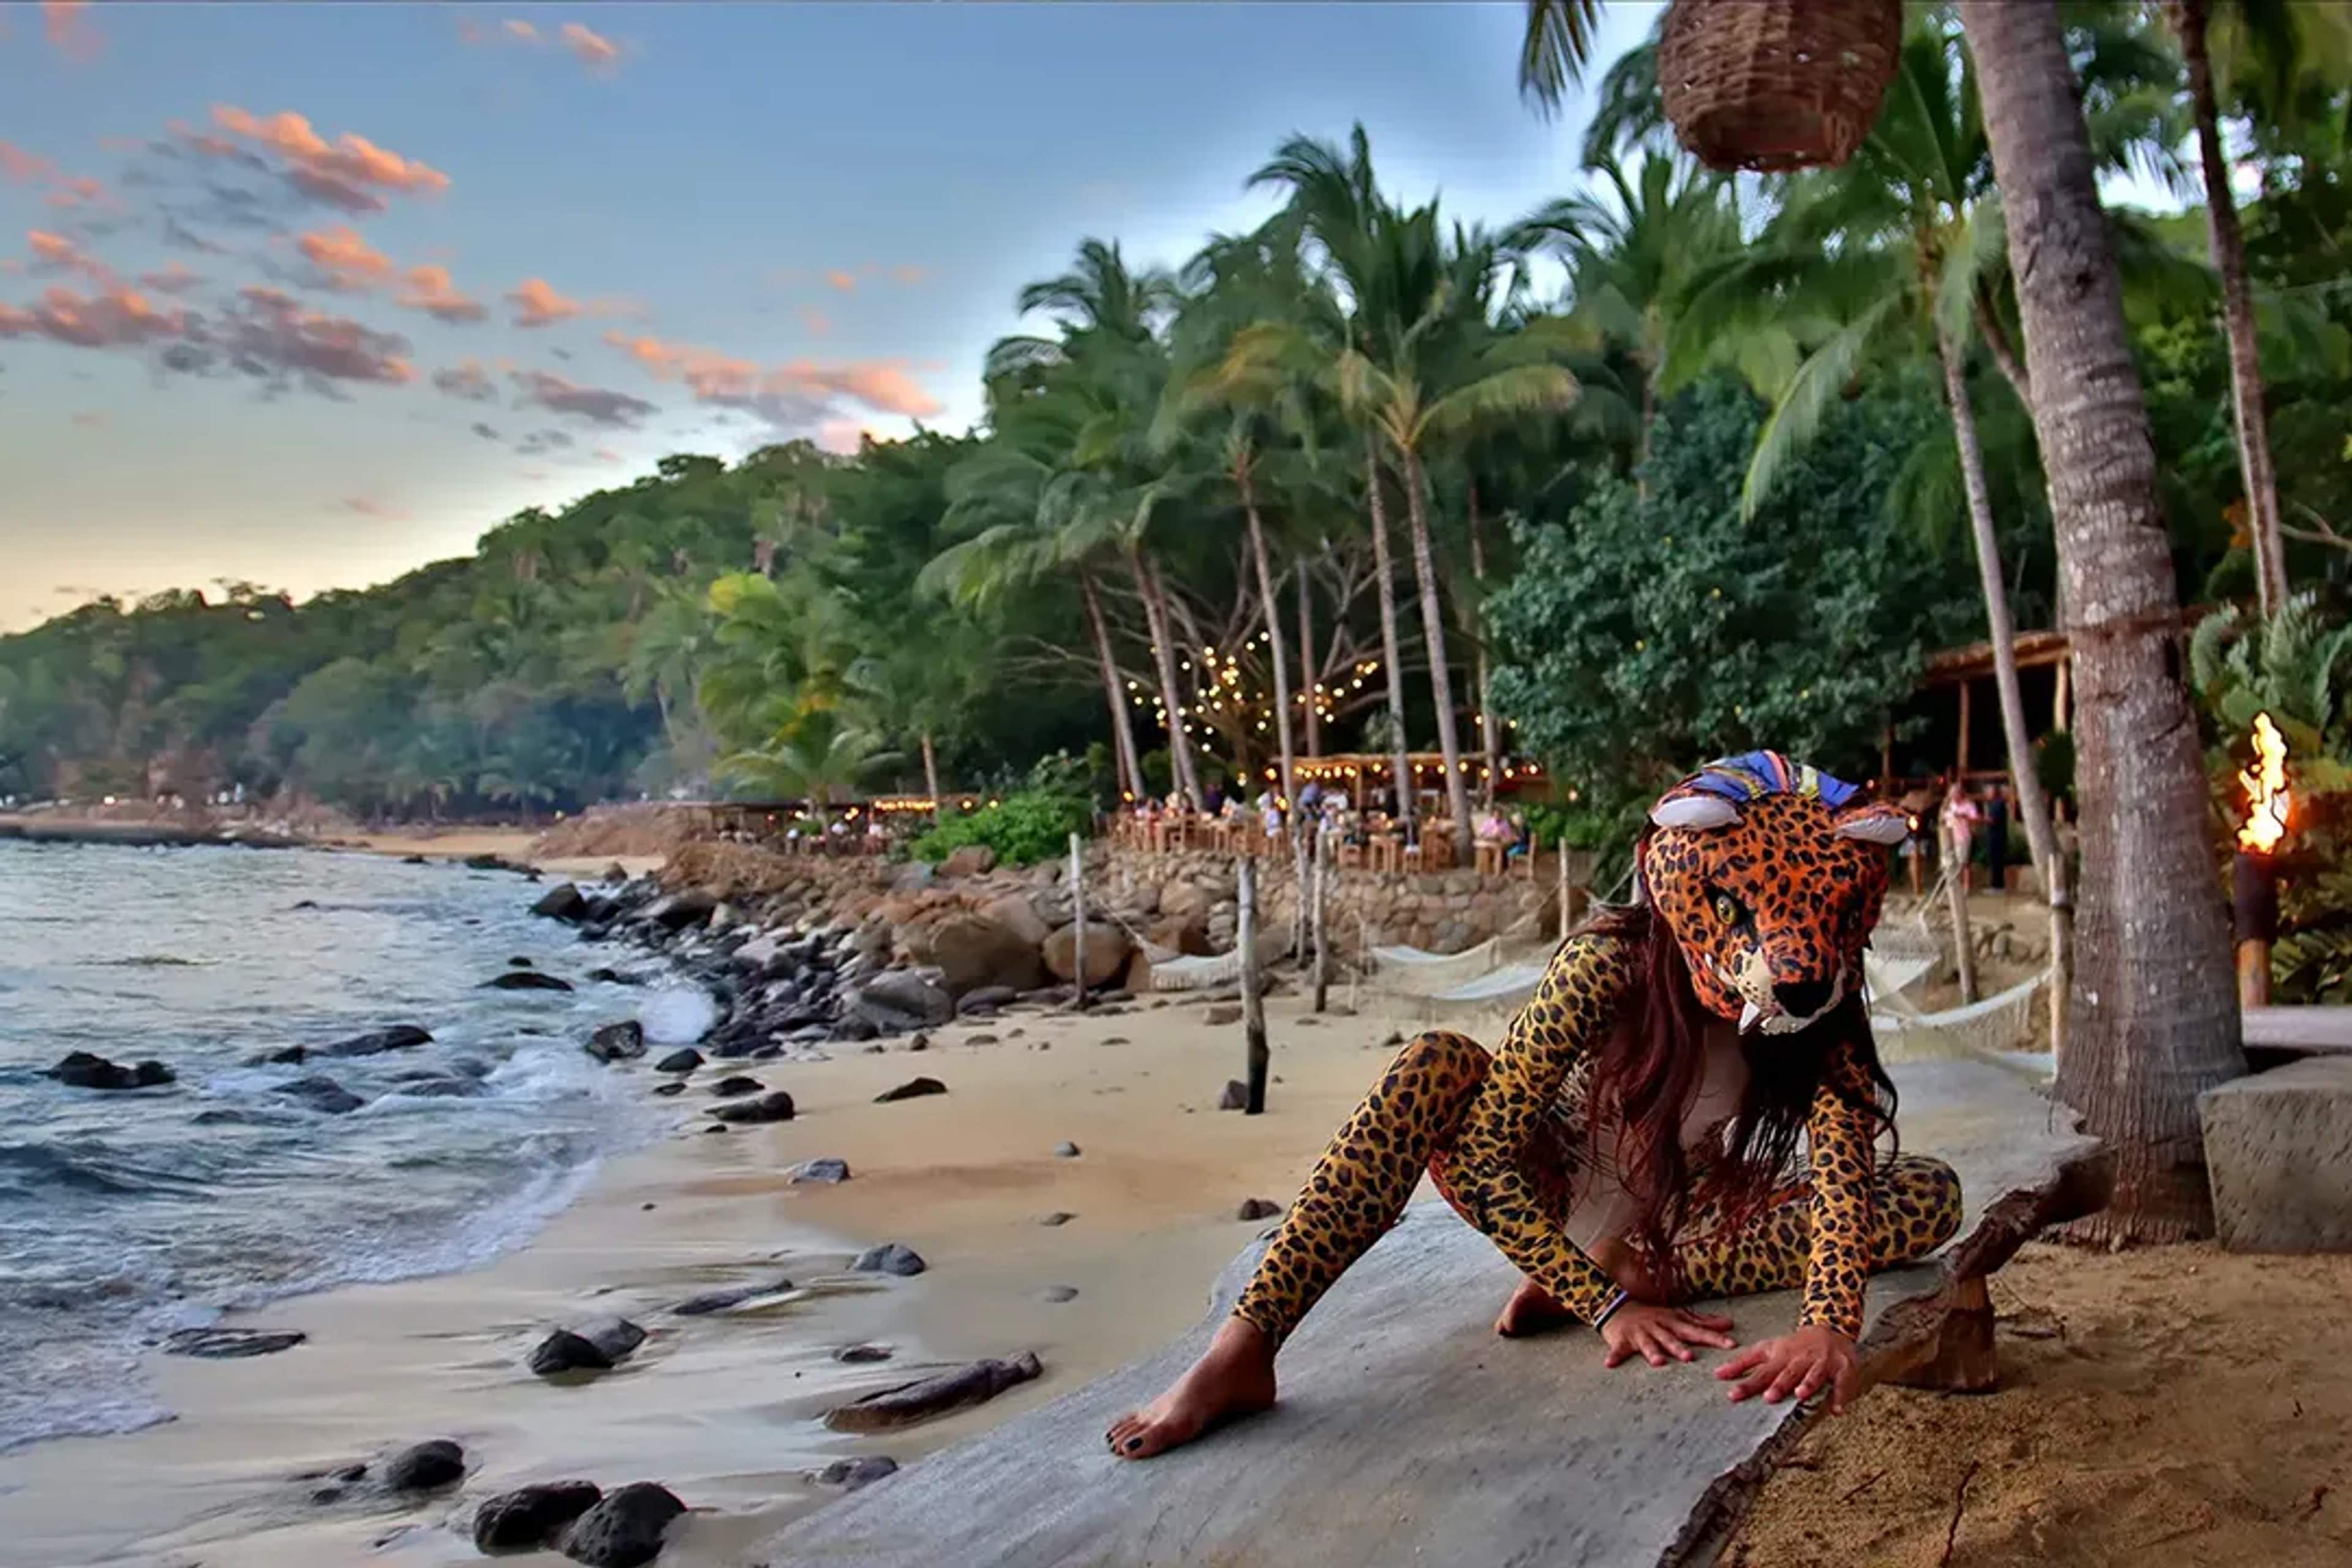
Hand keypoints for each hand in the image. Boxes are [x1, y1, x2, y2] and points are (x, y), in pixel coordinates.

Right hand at [1599, 1302, 1736, 1367]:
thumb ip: (1702, 1322)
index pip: (1696, 1331)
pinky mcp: (1621, 1340)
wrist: (1617, 1306)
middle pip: (1670, 1338)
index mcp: (1672, 1322)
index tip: (1731, 1344)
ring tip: (1657, 1363)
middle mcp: (1657, 1327)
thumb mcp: (1677, 1316)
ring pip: (1647, 1344)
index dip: (1713, 1337)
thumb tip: (1729, 1324)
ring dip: (1651, 1353)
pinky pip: (1617, 1349)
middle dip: (1679, 1348)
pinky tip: (1610, 1364)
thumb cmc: (1652, 1315)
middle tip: (1690, 1358)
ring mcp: (1639, 1333)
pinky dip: (1614, 1356)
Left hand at [1715, 1325, 1859, 1412]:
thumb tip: (1717, 1374)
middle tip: (1768, 1397)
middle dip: (1779, 1384)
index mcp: (1781, 1355)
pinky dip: (1841, 1396)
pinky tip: (1837, 1410)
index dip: (1747, 1383)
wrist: (1830, 1329)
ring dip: (1808, 1384)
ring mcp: (1822, 1362)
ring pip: (1815, 1373)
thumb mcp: (1768, 1349)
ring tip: (1800, 1395)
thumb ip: (1744, 1363)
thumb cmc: (1794, 1346)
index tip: (1732, 1395)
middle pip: (1788, 1372)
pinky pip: (1843, 1383)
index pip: (1761, 1371)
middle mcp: (1800, 1358)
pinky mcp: (1842, 1367)